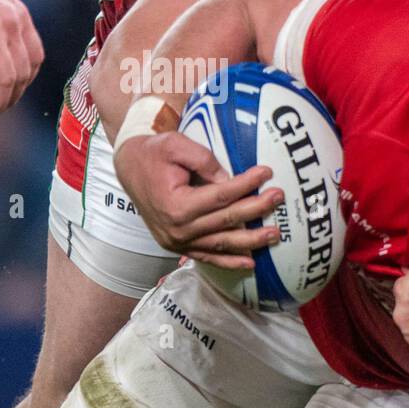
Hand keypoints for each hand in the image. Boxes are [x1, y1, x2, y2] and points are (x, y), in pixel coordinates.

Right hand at [113, 130, 282, 267]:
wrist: (128, 167)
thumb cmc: (153, 153)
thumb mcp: (176, 145)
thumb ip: (205, 161)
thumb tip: (231, 179)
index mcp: (175, 205)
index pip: (221, 195)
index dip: (246, 184)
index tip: (267, 172)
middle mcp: (177, 229)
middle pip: (226, 220)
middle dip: (256, 209)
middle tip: (279, 198)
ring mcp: (177, 241)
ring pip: (221, 243)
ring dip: (251, 241)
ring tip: (275, 234)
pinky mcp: (178, 246)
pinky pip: (207, 256)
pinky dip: (229, 261)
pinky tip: (250, 262)